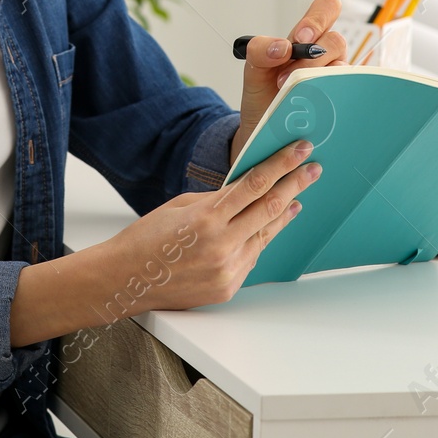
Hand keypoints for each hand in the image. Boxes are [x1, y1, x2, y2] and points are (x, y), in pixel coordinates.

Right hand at [94, 137, 321, 309]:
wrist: (125, 280)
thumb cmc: (146, 238)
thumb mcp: (180, 206)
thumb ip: (217, 199)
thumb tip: (246, 190)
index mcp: (206, 218)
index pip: (254, 184)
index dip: (281, 164)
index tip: (300, 149)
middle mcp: (221, 246)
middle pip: (269, 208)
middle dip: (294, 185)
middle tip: (312, 169)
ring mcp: (227, 270)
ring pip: (266, 235)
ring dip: (284, 214)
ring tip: (297, 198)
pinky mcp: (228, 288)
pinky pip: (252, 257)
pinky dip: (261, 239)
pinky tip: (267, 227)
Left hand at [230, 0, 347, 163]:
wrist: (263, 130)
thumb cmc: (263, 94)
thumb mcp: (253, 68)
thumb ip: (260, 50)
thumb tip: (282, 46)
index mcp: (308, 38)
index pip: (326, 9)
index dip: (319, 18)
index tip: (301, 37)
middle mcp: (327, 54)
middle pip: (335, 40)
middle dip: (310, 57)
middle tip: (285, 76)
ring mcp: (337, 77)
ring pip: (341, 67)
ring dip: (314, 78)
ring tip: (289, 93)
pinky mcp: (342, 100)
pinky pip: (346, 93)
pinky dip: (326, 97)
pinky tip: (310, 107)